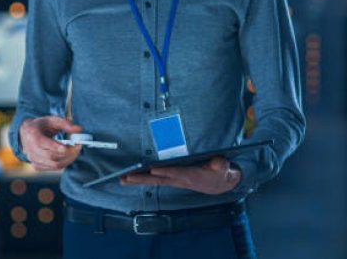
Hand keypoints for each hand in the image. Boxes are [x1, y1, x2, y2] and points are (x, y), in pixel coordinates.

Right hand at [19, 116, 82, 171]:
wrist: (26, 133)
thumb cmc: (41, 126)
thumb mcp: (52, 120)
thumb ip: (65, 124)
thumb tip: (79, 129)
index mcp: (33, 136)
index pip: (45, 145)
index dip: (59, 147)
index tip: (73, 144)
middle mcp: (31, 150)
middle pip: (51, 157)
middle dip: (68, 153)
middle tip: (78, 147)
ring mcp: (33, 160)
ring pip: (54, 165)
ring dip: (68, 159)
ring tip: (75, 151)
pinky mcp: (37, 166)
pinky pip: (53, 168)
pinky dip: (63, 163)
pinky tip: (68, 156)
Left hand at [120, 156, 241, 194]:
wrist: (219, 184)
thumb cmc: (220, 173)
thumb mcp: (224, 169)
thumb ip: (221, 165)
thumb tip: (219, 162)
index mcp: (192, 176)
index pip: (177, 173)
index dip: (167, 171)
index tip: (154, 169)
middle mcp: (180, 180)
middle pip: (159, 179)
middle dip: (143, 178)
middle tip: (126, 178)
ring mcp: (175, 180)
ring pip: (154, 180)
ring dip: (138, 180)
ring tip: (122, 179)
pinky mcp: (172, 179)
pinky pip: (155, 179)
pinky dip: (143, 178)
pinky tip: (132, 178)